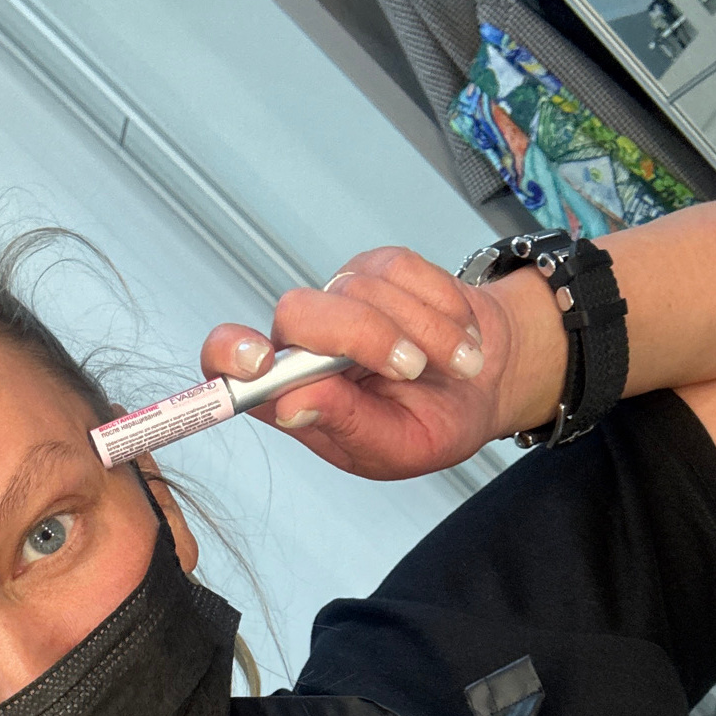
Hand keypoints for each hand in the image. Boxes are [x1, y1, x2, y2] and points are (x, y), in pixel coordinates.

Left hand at [199, 246, 561, 480]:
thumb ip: (345, 426)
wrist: (488, 381)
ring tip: (456, 363)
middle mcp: (305, 345)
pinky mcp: (378, 268)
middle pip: (297, 313)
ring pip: (359, 290)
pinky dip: (442, 307)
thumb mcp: (396, 447)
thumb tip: (291, 405)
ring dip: (424, 331)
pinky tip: (457, 335)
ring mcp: (339, 299)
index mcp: (292, 395)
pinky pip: (403, 270)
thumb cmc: (433, 422)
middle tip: (412, 369)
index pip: (227, 366)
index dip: (230, 354)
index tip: (259, 361)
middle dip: (363, 336)